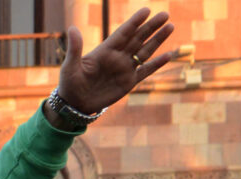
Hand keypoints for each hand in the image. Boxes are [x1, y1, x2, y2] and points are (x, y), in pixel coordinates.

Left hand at [56, 7, 181, 114]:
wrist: (74, 105)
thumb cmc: (70, 84)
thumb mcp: (70, 66)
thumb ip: (75, 48)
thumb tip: (72, 28)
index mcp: (105, 51)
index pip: (123, 33)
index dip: (134, 22)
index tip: (146, 10)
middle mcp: (118, 57)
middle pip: (138, 38)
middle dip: (151, 27)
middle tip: (165, 15)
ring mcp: (125, 69)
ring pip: (145, 51)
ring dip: (157, 40)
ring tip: (170, 26)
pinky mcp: (129, 82)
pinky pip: (145, 71)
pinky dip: (157, 64)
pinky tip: (168, 55)